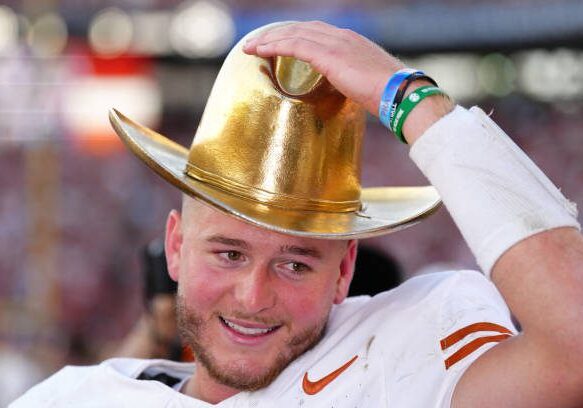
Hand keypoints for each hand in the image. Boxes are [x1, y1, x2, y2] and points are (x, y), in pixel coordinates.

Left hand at [243, 21, 403, 116]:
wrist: (400, 93)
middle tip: (256, 43)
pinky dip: (275, 46)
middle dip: (276, 34)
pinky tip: (260, 50)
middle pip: (300, 29)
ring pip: (294, 34)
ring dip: (269, 39)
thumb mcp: (364, 83)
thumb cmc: (388, 95)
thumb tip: (341, 91)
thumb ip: (349, 80)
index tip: (277, 44)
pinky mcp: (330, 55)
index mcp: (350, 42)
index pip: (314, 33)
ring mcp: (336, 43)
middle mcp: (341, 37)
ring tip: (250, 47)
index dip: (292, 36)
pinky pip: (295, 45)